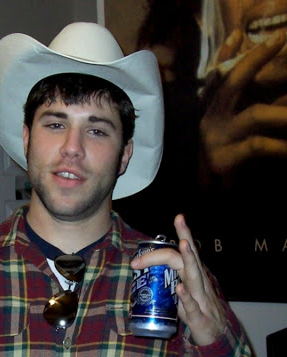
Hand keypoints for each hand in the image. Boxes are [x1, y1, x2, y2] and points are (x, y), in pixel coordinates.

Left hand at [130, 215, 225, 345]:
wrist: (216, 336)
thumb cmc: (197, 312)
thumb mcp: (182, 292)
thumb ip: (169, 281)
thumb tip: (147, 272)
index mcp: (193, 275)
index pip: (186, 252)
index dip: (180, 236)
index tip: (177, 218)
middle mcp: (199, 282)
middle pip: (192, 257)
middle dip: (186, 236)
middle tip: (180, 219)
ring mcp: (201, 298)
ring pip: (195, 275)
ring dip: (189, 260)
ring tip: (184, 244)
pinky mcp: (199, 317)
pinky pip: (192, 305)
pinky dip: (186, 296)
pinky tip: (179, 287)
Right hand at [200, 29, 286, 180]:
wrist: (199, 200)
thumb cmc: (220, 165)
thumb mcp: (231, 131)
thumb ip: (243, 104)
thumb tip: (259, 74)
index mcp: (211, 110)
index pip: (220, 74)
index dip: (231, 53)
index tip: (252, 33)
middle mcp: (211, 120)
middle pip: (233, 82)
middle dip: (256, 61)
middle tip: (281, 43)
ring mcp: (217, 140)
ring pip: (256, 114)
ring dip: (285, 114)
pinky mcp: (224, 160)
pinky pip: (258, 146)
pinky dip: (280, 147)